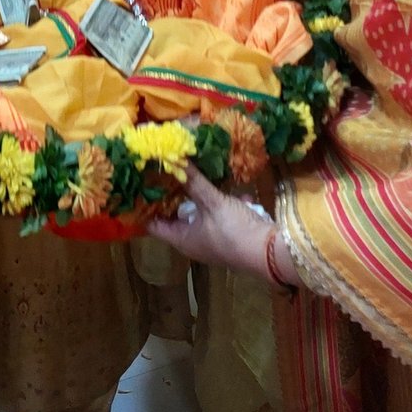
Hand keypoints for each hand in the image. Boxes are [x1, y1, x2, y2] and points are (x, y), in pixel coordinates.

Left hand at [147, 169, 270, 278]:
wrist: (271, 252)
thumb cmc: (234, 231)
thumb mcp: (212, 202)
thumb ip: (193, 181)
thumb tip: (173, 158)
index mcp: (181, 239)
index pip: (153, 224)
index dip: (145, 206)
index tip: (140, 183)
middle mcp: (193, 242)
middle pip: (175, 216)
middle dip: (171, 194)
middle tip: (162, 170)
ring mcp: (212, 239)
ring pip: (198, 214)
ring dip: (196, 195)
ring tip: (187, 170)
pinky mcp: (230, 234)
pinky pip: (219, 214)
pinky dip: (220, 201)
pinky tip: (226, 185)